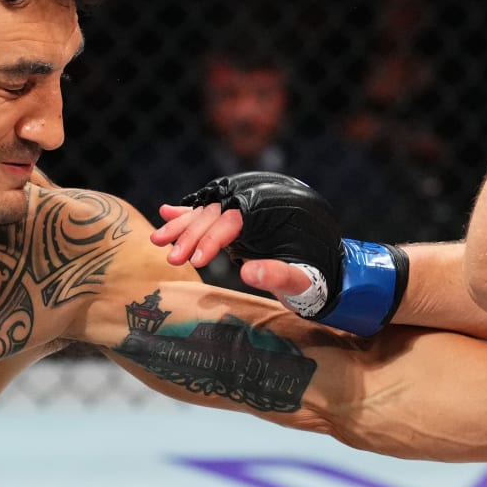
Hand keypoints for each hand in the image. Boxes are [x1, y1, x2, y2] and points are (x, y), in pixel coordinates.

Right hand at [153, 172, 407, 335]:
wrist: (329, 274)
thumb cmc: (318, 281)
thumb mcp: (303, 283)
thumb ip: (280, 275)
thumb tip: (248, 272)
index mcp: (276, 212)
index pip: (233, 219)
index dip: (210, 239)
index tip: (193, 262)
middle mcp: (262, 204)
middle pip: (217, 213)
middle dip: (190, 234)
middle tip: (169, 257)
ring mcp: (251, 210)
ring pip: (210, 211)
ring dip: (183, 226)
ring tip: (157, 240)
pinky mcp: (243, 219)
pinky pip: (213, 213)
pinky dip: (190, 214)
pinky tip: (167, 212)